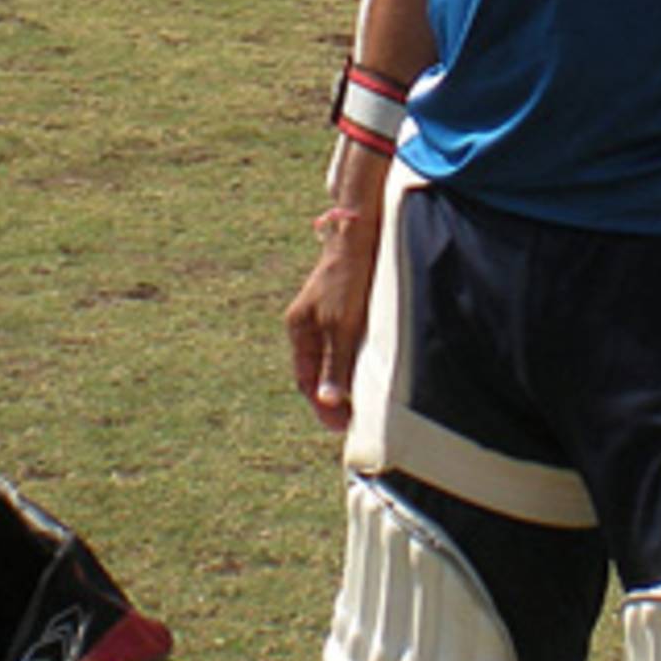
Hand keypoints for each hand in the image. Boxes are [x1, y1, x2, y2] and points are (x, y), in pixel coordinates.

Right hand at [284, 221, 379, 432]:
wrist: (357, 235)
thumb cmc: (348, 278)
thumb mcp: (342, 325)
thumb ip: (334, 363)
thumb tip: (325, 401)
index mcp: (298, 330)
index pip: (306, 380)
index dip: (321, 405)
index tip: (340, 425)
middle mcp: (305, 325)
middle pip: (315, 371)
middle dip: (330, 396)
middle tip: (351, 420)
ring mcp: (321, 315)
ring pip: (328, 358)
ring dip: (340, 380)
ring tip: (358, 402)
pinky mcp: (339, 307)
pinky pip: (340, 344)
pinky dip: (347, 361)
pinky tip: (362, 368)